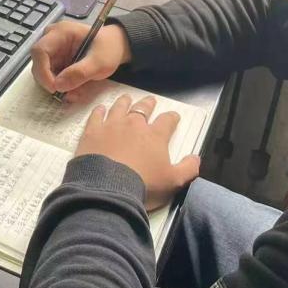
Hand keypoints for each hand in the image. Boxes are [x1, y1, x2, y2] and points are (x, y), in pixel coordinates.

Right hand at [31, 21, 131, 95]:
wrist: (116, 47)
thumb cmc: (109, 48)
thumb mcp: (99, 62)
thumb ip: (79, 73)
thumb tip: (58, 85)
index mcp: (61, 32)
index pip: (40, 51)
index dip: (42, 70)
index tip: (53, 87)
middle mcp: (52, 39)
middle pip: (38, 62)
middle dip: (49, 80)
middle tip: (64, 93)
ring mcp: (54, 50)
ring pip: (43, 71)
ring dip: (56, 85)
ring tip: (75, 92)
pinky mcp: (57, 60)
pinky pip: (52, 75)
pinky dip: (61, 84)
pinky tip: (75, 89)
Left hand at [75, 95, 199, 209]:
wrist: (107, 188)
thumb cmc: (144, 185)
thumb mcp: (173, 182)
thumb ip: (188, 168)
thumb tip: (196, 157)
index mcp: (155, 136)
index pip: (167, 121)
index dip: (172, 118)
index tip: (174, 116)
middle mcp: (134, 125)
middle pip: (142, 109)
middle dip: (148, 104)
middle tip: (150, 100)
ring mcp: (111, 126)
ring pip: (119, 108)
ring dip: (124, 102)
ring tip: (126, 98)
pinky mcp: (92, 132)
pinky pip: (96, 116)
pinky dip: (99, 111)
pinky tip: (100, 109)